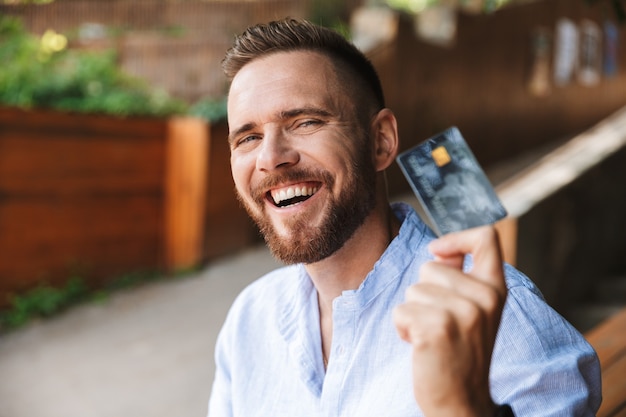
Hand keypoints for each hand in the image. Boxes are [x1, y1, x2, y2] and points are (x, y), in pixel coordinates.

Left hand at [393, 226, 506, 416]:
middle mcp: (484, 298)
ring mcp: (463, 313)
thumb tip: (439, 249)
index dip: (457, 237)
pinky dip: (403, 328)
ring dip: (413, 313)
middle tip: (440, 323)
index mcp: (495, 289)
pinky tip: (420, 346)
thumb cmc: (461, 352)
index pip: (487, 237)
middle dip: (425, 293)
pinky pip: (401, 311)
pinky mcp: (437, 328)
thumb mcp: (475, 311)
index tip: (438, 250)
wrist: (462, 402)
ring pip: (413, 290)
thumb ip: (461, 279)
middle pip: (431, 266)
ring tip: (432, 336)